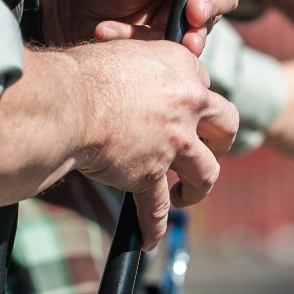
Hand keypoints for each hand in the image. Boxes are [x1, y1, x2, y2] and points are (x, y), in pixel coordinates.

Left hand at [42, 0, 242, 56]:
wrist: (69, 5)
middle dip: (214, 3)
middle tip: (193, 11)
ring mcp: (184, 14)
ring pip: (208, 25)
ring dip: (196, 33)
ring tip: (180, 39)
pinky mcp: (169, 40)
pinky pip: (175, 50)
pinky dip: (155, 47)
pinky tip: (123, 36)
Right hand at [70, 41, 238, 243]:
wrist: (67, 103)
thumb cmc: (83, 74)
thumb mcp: (124, 52)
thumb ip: (143, 68)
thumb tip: (137, 82)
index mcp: (181, 68)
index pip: (202, 84)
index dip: (192, 99)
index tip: (180, 109)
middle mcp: (187, 105)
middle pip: (226, 125)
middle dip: (220, 140)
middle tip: (208, 148)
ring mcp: (173, 143)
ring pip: (207, 172)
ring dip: (199, 188)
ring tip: (184, 196)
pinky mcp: (150, 174)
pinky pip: (156, 208)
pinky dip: (153, 227)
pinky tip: (150, 240)